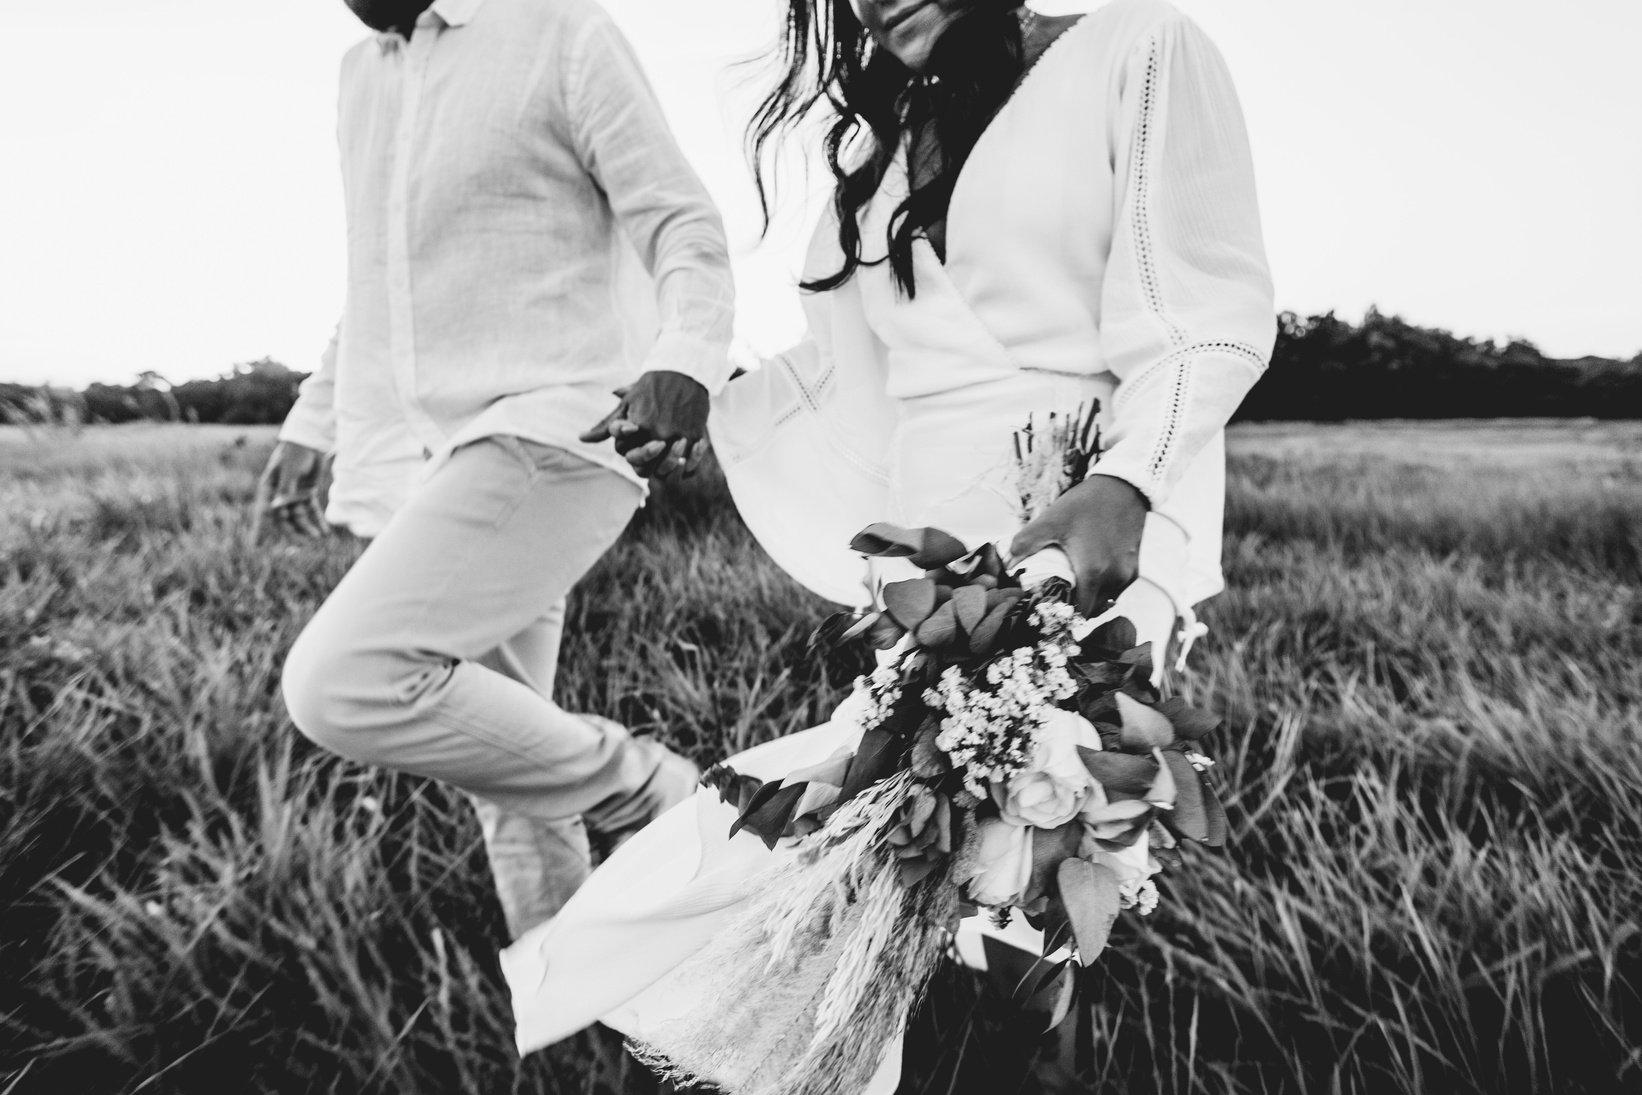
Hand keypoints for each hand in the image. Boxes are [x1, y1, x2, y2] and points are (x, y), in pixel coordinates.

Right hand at [250, 440, 328, 541]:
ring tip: (318, 536)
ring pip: (299, 516)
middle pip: (284, 518)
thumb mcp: (289, 472)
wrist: (310, 441)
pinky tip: (325, 531)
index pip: (263, 512)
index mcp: (269, 488)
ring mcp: (293, 494)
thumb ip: (285, 490)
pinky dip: (317, 519)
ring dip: (307, 526)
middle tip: (304, 543)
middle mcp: (279, 494)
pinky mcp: (306, 493)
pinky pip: (311, 509)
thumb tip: (277, 508)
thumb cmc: (295, 453)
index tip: (256, 546)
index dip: (259, 529)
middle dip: (293, 531)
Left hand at [580, 369, 709, 478]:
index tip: (638, 439)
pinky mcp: (694, 435)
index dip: (631, 454)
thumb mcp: (626, 405)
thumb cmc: (651, 387)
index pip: (628, 457)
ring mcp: (677, 436)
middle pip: (646, 469)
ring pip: (668, 469)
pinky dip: (687, 465)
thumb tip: (581, 439)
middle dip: (646, 463)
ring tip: (668, 453)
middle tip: (653, 451)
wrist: (683, 371)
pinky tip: (685, 457)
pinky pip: (690, 464)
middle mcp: (656, 434)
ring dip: (667, 466)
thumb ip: (606, 427)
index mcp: (636, 427)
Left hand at [1008, 474, 1148, 615]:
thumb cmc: (1086, 503)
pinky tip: (1089, 575)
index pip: (1079, 614)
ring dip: (1089, 600)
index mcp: (1093, 572)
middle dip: (1074, 608)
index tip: (1049, 611)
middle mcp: (1114, 579)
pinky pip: (1116, 590)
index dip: (1062, 616)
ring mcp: (1127, 575)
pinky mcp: (1134, 568)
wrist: (1123, 486)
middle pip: (1092, 610)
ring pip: (1106, 602)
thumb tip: (1006, 562)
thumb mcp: (1051, 520)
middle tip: (1056, 599)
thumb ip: (1026, 542)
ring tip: (1072, 588)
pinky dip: (1103, 589)